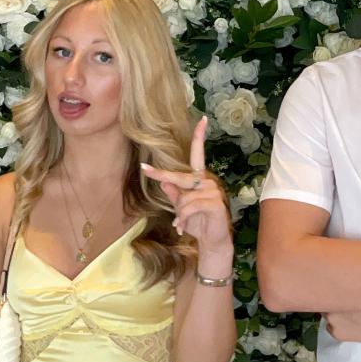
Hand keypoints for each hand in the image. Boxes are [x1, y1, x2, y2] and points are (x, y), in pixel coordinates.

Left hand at [140, 116, 232, 266]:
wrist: (213, 242)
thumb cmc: (199, 222)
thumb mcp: (182, 208)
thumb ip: (175, 194)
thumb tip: (164, 181)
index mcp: (200, 178)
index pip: (199, 154)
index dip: (200, 137)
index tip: (202, 119)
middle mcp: (208, 181)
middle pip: (181, 175)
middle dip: (163, 176)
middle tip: (145, 169)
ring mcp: (213, 191)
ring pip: (184, 197)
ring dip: (179, 213)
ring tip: (181, 223)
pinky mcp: (215, 203)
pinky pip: (190, 206)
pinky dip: (183, 218)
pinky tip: (182, 227)